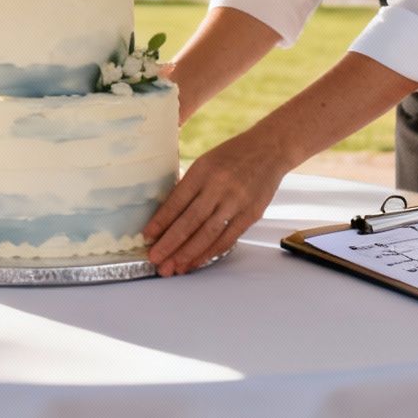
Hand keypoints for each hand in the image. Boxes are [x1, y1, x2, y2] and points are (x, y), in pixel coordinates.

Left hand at [144, 131, 288, 276]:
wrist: (270, 149)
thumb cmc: (232, 156)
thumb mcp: (206, 162)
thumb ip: (190, 187)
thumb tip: (166, 217)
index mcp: (203, 170)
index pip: (177, 200)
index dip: (161, 221)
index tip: (147, 236)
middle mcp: (219, 186)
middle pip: (190, 221)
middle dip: (170, 243)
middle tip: (155, 259)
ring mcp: (237, 202)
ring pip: (208, 234)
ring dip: (188, 254)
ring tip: (173, 268)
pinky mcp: (251, 214)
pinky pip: (227, 238)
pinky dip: (210, 252)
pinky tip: (196, 261)